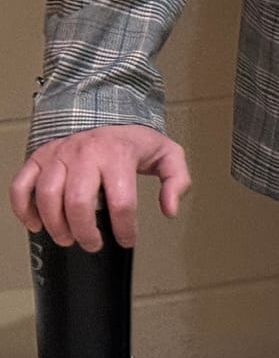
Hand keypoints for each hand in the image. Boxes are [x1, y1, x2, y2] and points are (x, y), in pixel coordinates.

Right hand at [10, 125, 189, 250]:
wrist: (107, 112)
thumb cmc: (134, 142)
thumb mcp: (167, 154)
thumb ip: (177, 180)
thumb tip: (170, 210)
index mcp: (119, 153)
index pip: (122, 201)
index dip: (125, 228)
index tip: (127, 241)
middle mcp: (86, 152)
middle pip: (79, 202)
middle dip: (85, 232)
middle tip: (93, 245)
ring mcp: (59, 154)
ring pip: (48, 196)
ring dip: (56, 225)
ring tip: (67, 239)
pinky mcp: (39, 157)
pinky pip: (22, 185)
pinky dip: (23, 209)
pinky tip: (36, 225)